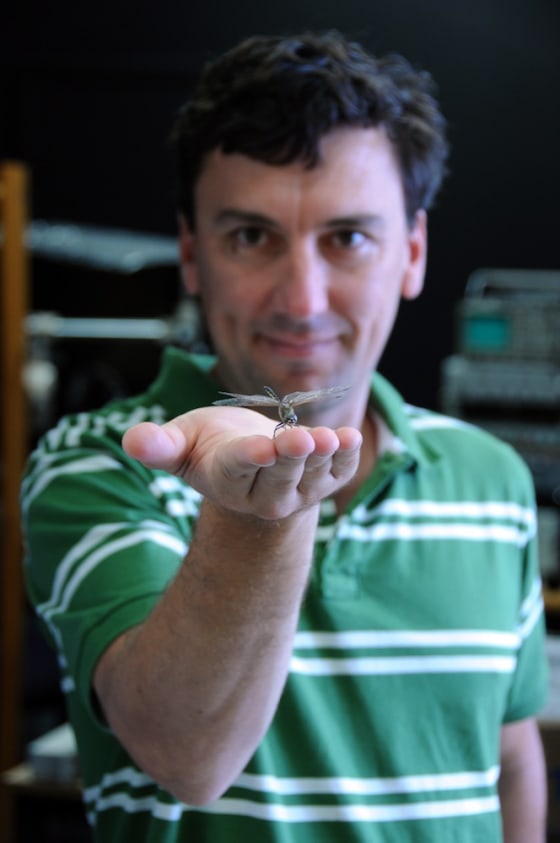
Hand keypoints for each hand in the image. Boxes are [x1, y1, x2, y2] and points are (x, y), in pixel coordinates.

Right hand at [122, 406, 361, 519]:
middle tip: (299, 439)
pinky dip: (347, 457)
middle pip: (278, 476)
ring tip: (330, 438)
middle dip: (289, 457)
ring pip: (311, 475)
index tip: (262, 447)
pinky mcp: (324, 482)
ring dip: (321, 456)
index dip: (250, 457)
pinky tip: (352, 438)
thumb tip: (133, 440)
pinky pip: (337, 473)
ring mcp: (297, 491)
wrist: (251, 458)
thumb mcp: (182, 442)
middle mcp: (263, 493)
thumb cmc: (211, 445)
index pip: (238, 468)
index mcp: (226, 479)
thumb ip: (160, 445)